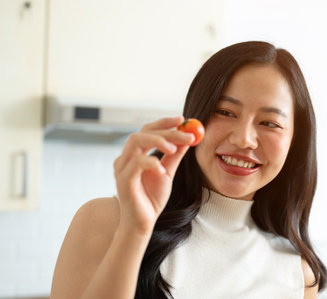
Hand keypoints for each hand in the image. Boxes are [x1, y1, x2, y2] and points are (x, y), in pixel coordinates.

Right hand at [113, 116, 194, 235]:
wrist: (142, 224)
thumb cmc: (151, 199)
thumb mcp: (168, 173)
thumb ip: (174, 156)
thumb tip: (187, 139)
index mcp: (135, 154)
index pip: (147, 130)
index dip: (164, 122)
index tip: (182, 119)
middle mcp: (125, 158)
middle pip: (142, 133)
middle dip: (165, 130)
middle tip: (185, 133)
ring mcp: (122, 169)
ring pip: (135, 142)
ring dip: (157, 141)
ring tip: (174, 149)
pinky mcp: (123, 181)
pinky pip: (135, 164)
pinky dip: (151, 162)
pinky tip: (162, 170)